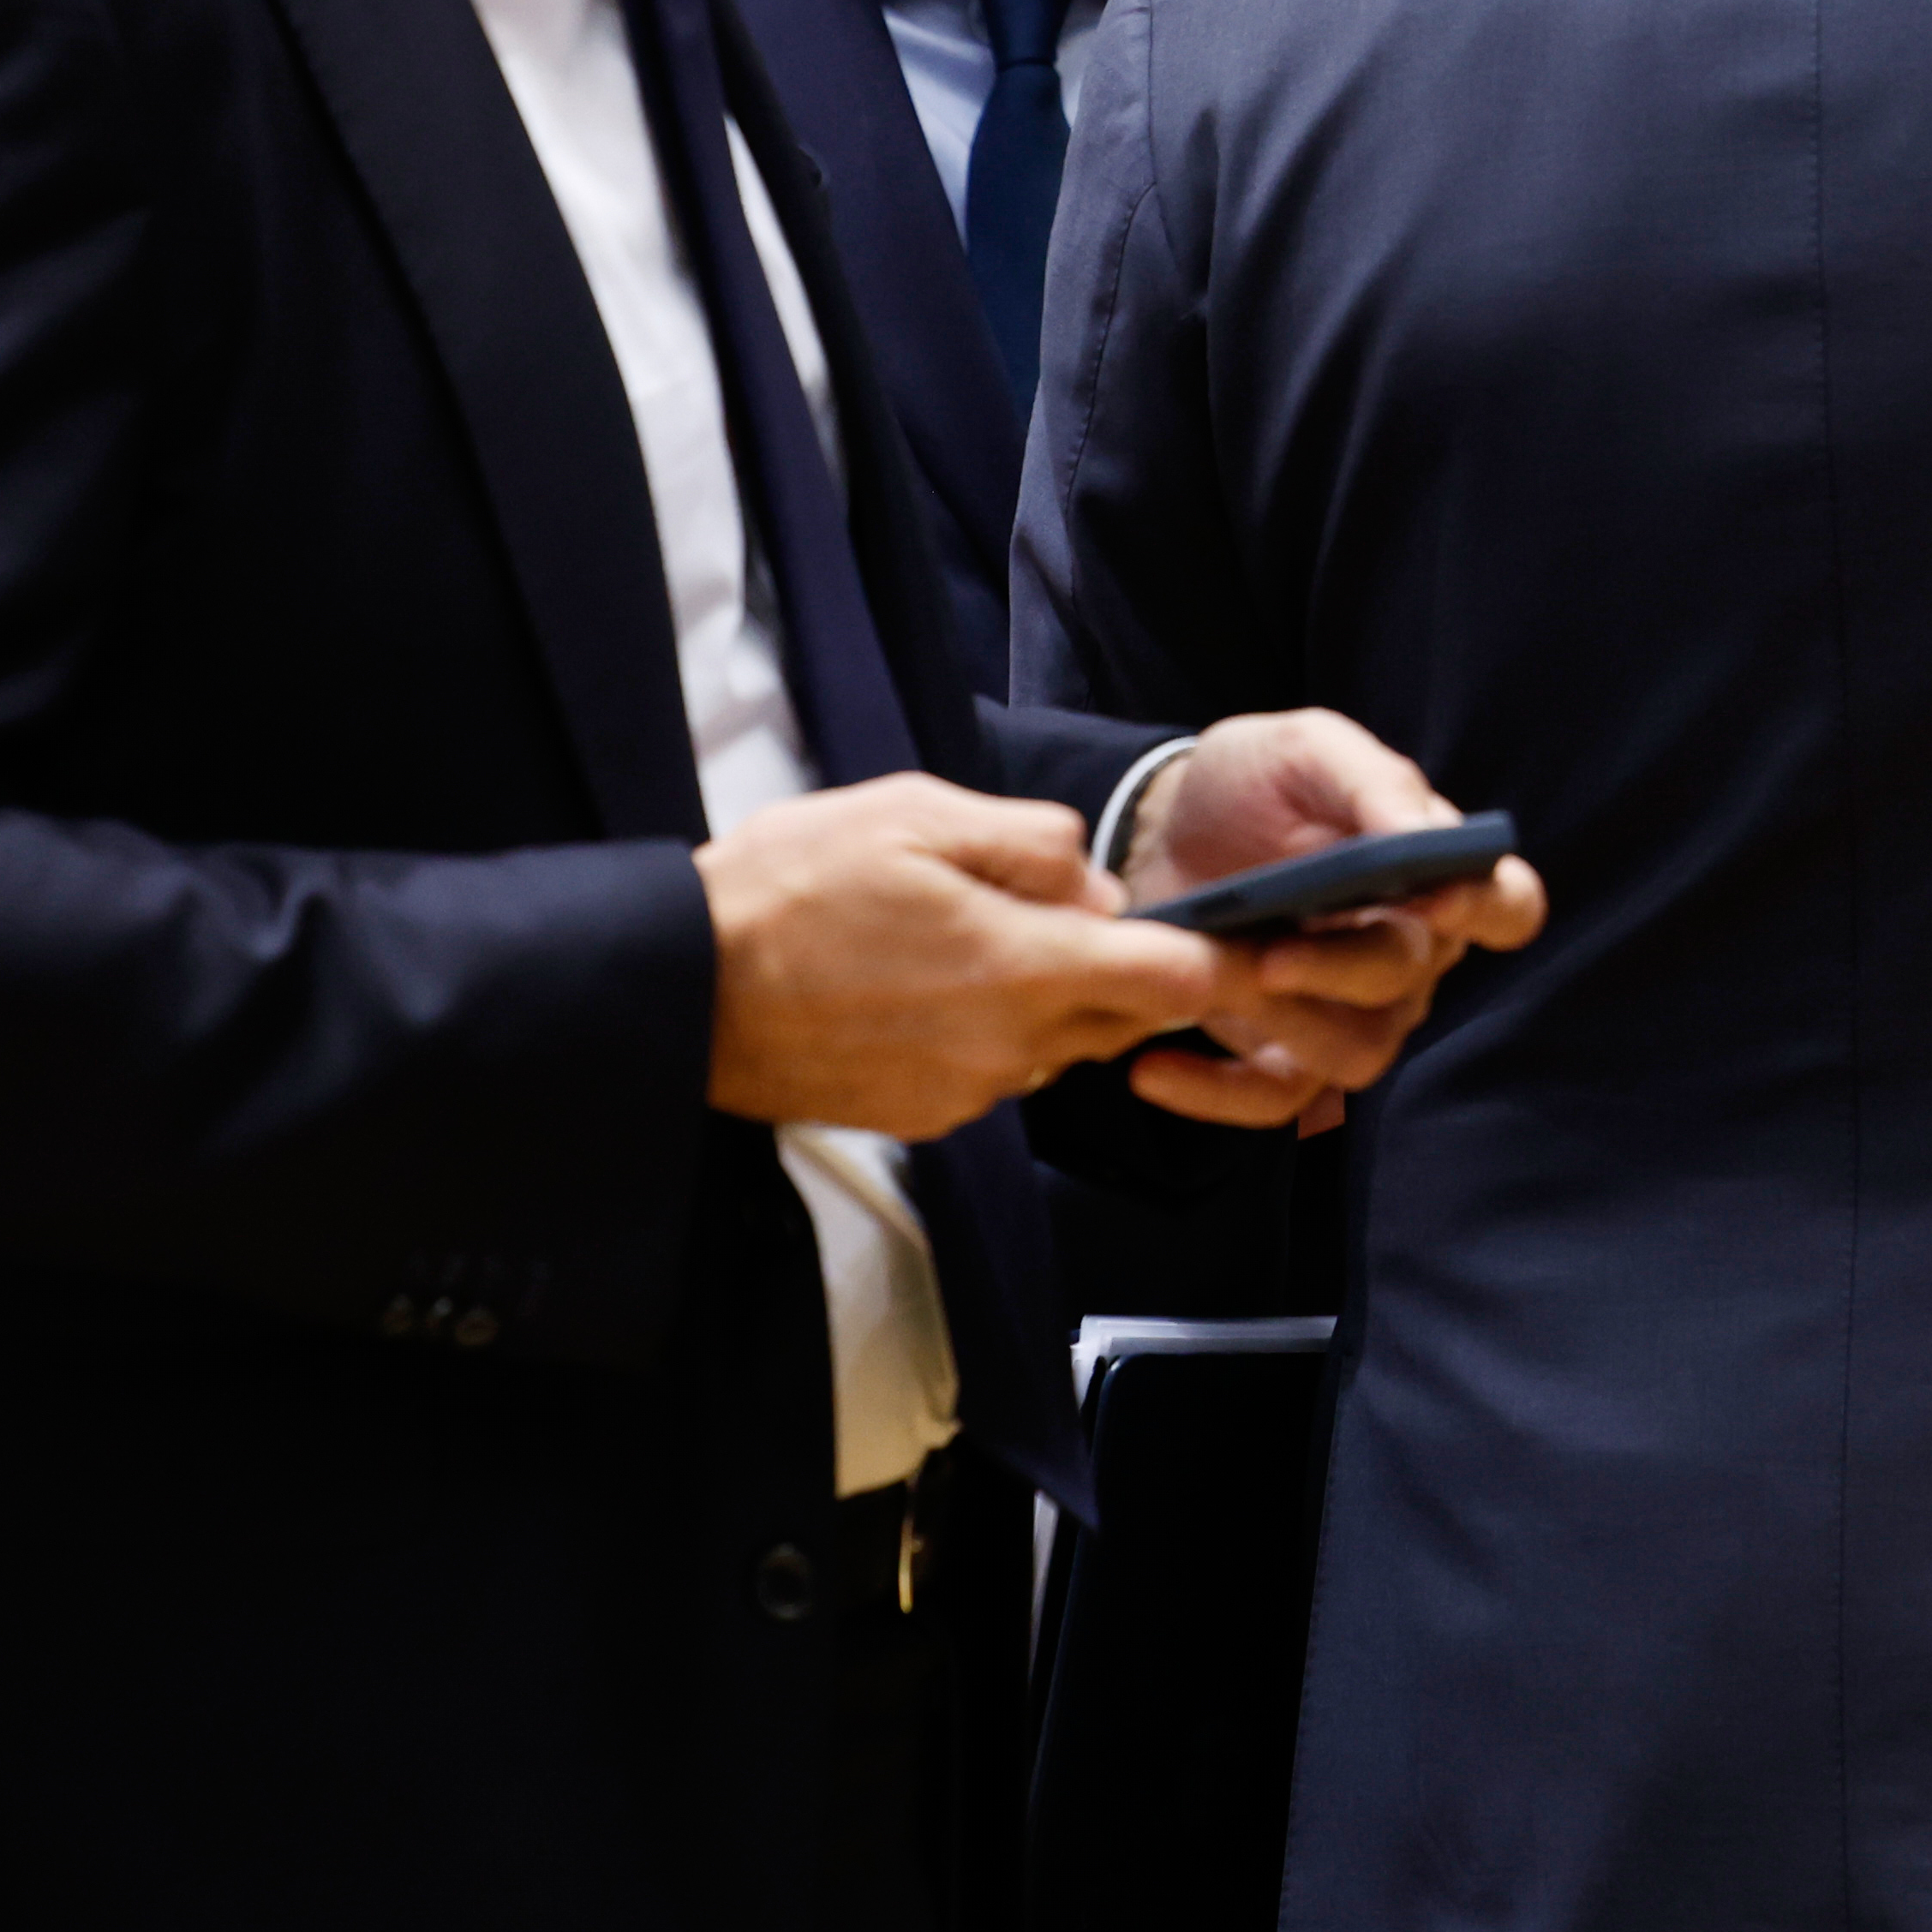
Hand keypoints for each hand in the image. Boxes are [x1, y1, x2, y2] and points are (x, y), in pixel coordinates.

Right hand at [701, 772, 1262, 1135]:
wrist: (679, 989)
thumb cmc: (790, 888)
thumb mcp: (918, 814)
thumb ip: (1033, 842)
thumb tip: (1097, 882)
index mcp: (1025, 965)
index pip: (1176, 979)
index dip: (1225, 958)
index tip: (1252, 939)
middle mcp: (1013, 1046)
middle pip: (1123, 1013)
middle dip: (1120, 966)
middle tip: (1061, 907)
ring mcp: (968, 1091)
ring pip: (1059, 1043)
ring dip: (1047, 997)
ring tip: (964, 937)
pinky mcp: (925, 1117)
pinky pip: (997, 1072)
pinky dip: (987, 1030)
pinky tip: (921, 986)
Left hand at [1111, 711, 1549, 1128]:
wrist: (1160, 827)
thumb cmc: (1254, 784)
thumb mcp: (1306, 749)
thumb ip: (1371, 779)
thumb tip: (1420, 834)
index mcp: (1433, 876)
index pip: (1507, 907)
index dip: (1482, 910)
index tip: (1434, 896)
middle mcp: (1408, 956)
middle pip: (1407, 983)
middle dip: (1340, 968)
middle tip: (1269, 953)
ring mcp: (1347, 1013)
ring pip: (1355, 1052)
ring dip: (1285, 1025)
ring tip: (1211, 986)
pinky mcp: (1278, 1054)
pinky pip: (1273, 1099)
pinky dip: (1214, 1094)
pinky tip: (1155, 1065)